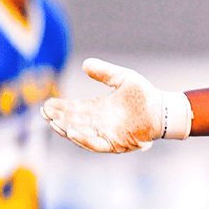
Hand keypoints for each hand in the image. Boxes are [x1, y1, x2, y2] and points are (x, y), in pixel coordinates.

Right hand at [41, 58, 183, 152]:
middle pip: (73, 122)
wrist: (164, 110)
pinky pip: (96, 144)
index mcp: (99, 109)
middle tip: (45, 113)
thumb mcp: (123, 78)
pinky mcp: (116, 144)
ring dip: (67, 129)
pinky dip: (83, 139)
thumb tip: (84, 64)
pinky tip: (72, 132)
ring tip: (54, 123)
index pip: (74, 109)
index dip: (60, 108)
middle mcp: (100, 123)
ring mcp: (107, 134)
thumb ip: (104, 72)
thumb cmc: (145, 95)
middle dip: (58, 119)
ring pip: (81, 134)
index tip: (47, 104)